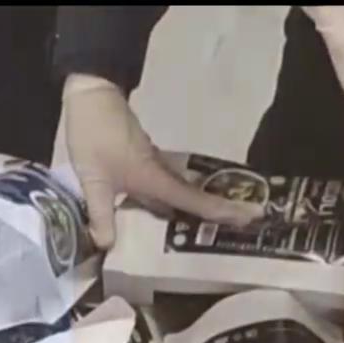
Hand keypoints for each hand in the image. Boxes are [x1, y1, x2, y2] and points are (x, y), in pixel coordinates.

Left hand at [63, 74, 266, 249]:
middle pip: (193, 196)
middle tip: (242, 224)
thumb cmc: (95, 135)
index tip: (251, 216)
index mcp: (154, 177)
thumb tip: (108, 248)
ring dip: (195, 205)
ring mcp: (151, 163)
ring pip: (178, 190)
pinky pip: (161, 185)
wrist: (92, 93)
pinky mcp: (140, 158)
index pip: (193, 201)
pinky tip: (162, 211)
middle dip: (217, 211)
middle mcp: (159, 171)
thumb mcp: (94, 181)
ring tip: (209, 224)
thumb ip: (101, 215)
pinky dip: (169, 199)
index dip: (221, 211)